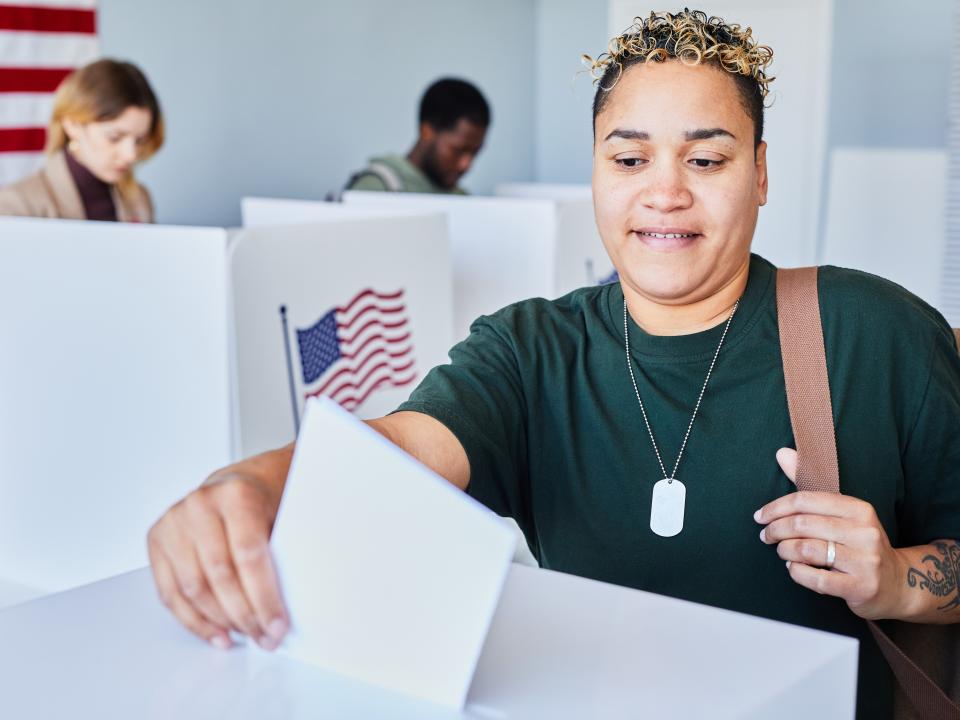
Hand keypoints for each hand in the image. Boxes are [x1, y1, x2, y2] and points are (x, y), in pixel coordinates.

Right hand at [147, 460, 288, 649]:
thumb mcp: (284, 514)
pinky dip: (195, 620)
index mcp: (236, 494)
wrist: (238, 482)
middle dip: (245, 615)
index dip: (264, 597)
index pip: (248, 555)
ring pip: (193, 589)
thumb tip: (283, 608)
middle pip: (220, 575)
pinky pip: (170, 592)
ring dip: (220, 621)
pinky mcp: (157, 540)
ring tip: (245, 635)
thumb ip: (282, 553)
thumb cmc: (265, 500)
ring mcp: (174, 522)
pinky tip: (218, 633)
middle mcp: (199, 505)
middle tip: (265, 637)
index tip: (278, 626)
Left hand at [755, 448, 906, 619]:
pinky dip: (796, 572)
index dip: (776, 508)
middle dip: (775, 530)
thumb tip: (781, 452)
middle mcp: (864, 532)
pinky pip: (815, 578)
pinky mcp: (861, 587)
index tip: (760, 516)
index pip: (805, 500)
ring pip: (806, 550)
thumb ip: (808, 483)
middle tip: (765, 536)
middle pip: (802, 525)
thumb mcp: (842, 512)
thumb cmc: (859, 543)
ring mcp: (865, 561)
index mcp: (859, 509)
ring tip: (781, 551)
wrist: (898, 583)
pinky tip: (793, 568)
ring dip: (784, 551)